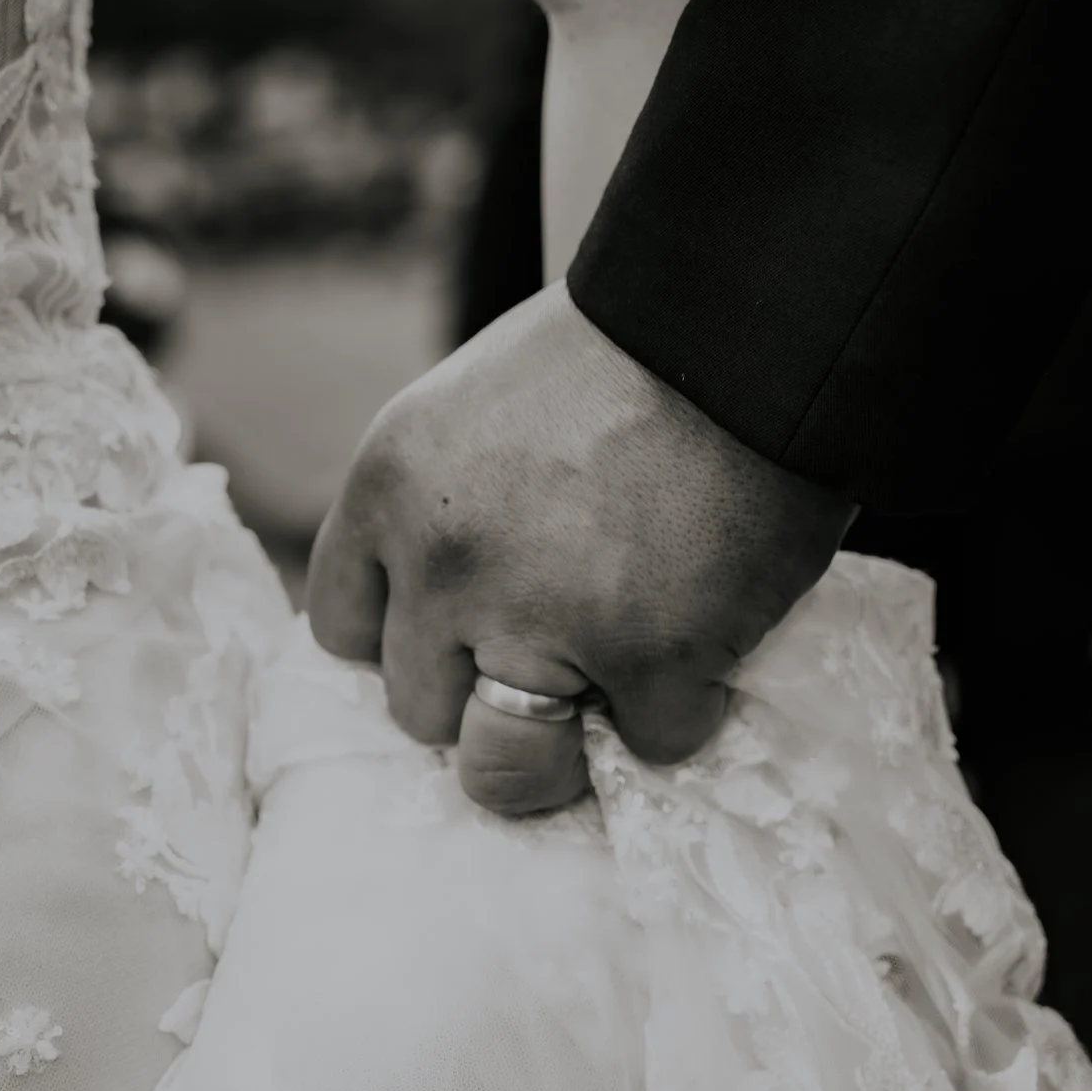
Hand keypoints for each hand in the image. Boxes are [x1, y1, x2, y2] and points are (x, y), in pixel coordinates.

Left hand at [307, 279, 856, 812]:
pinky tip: (707, 644)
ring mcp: (543, 623)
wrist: (748, 323)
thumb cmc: (625, 350)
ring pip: (507, 767)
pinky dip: (685, 709)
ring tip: (610, 698)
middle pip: (418, 710)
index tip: (460, 632)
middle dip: (482, 694)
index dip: (408, 638)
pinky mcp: (650, 661)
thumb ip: (441, 509)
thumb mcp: (473, 408)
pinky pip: (651, 743)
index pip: (342, 629)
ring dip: (560, 747)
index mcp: (390, 491)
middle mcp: (446, 568)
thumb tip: (443, 612)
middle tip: (554, 654)